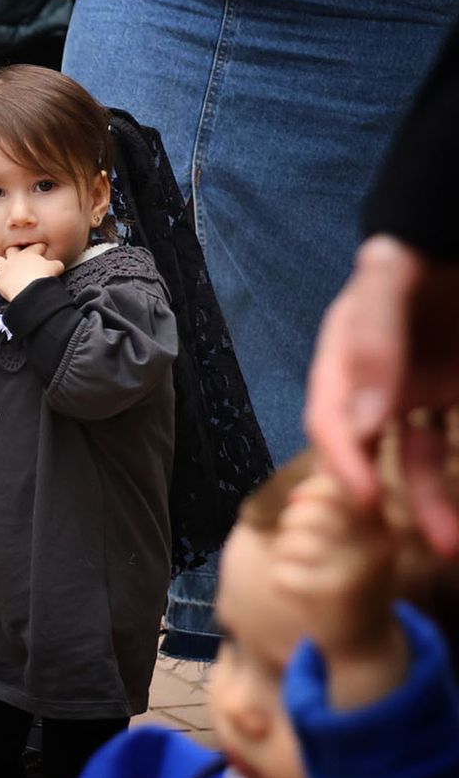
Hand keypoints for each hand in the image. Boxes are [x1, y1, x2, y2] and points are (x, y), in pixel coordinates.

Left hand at [0, 244, 63, 301]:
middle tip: (19, 256)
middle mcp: (15, 259)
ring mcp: (5, 269)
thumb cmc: (43, 276)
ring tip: (3, 267)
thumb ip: (55, 264)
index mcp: (30, 253)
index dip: (39, 248)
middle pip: (12, 249)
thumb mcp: (56, 267)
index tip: (42, 249)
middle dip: (15, 251)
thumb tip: (57, 265)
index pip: (35, 246)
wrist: (31, 288)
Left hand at [271, 473, 401, 676]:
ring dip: (284, 554)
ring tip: (300, 567)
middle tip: (297, 541)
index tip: (297, 504)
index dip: (306, 492)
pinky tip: (300, 590)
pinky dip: (281, 580)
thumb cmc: (350, 577)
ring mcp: (355, 570)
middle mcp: (374, 544)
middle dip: (290, 524)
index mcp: (381, 524)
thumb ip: (334, 508)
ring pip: (291, 543)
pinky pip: (281, 574)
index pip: (333, 487)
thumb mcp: (356, 539)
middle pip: (306, 513)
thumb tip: (301, 484)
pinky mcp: (331, 597)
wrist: (364, 638)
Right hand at [305, 235, 458, 555]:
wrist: (458, 232)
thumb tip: (363, 420)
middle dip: (391, 500)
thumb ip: (373, 341)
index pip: (332, 422)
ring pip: (423, 460)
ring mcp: (423, 394)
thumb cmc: (419, 248)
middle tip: (408, 538)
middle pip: (375, 455)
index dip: (343, 463)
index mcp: (344, 363)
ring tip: (451, 545)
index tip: (365, 497)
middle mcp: (378, 388)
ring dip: (435, 503)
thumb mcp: (389, 277)